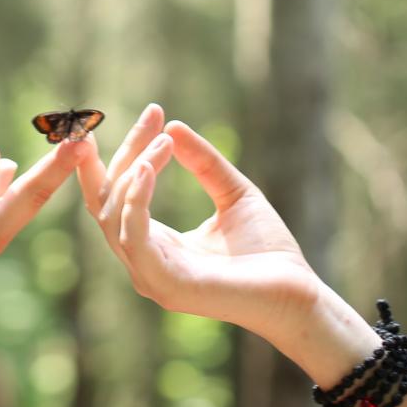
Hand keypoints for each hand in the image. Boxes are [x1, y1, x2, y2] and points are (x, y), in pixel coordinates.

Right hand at [80, 104, 323, 349]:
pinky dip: (135, 200)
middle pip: (108, 200)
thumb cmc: (268, 250)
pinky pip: (133, 236)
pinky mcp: (164, 283)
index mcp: (155, 243)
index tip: (147, 114)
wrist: (298, 292)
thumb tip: (173, 126)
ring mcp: (150, 275)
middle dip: (127, 153)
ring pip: (113, 216)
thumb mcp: (233, 193)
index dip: (120, 154)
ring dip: (132, 172)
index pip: (116, 196)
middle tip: (154, 117)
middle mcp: (144, 261)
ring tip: (160, 142)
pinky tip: (149, 169)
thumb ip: (204, 163)